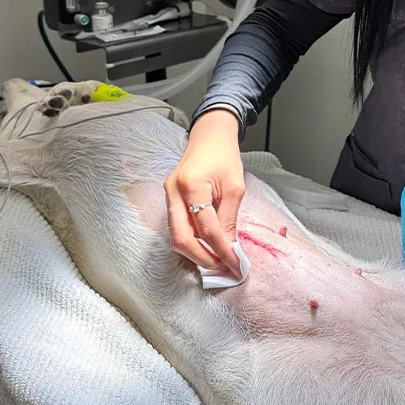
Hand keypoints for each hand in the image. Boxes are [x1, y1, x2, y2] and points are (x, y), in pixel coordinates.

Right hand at [164, 110, 243, 275]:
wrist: (209, 135)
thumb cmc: (224, 156)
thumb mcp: (235, 187)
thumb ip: (230, 219)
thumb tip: (230, 249)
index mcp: (192, 186)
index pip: (207, 229)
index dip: (222, 251)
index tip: (236, 265)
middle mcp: (174, 192)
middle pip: (182, 239)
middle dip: (204, 259)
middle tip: (224, 269)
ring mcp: (167, 196)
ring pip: (176, 237)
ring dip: (196, 253)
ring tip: (218, 261)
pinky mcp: (169, 198)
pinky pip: (177, 227)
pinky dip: (192, 241)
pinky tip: (207, 247)